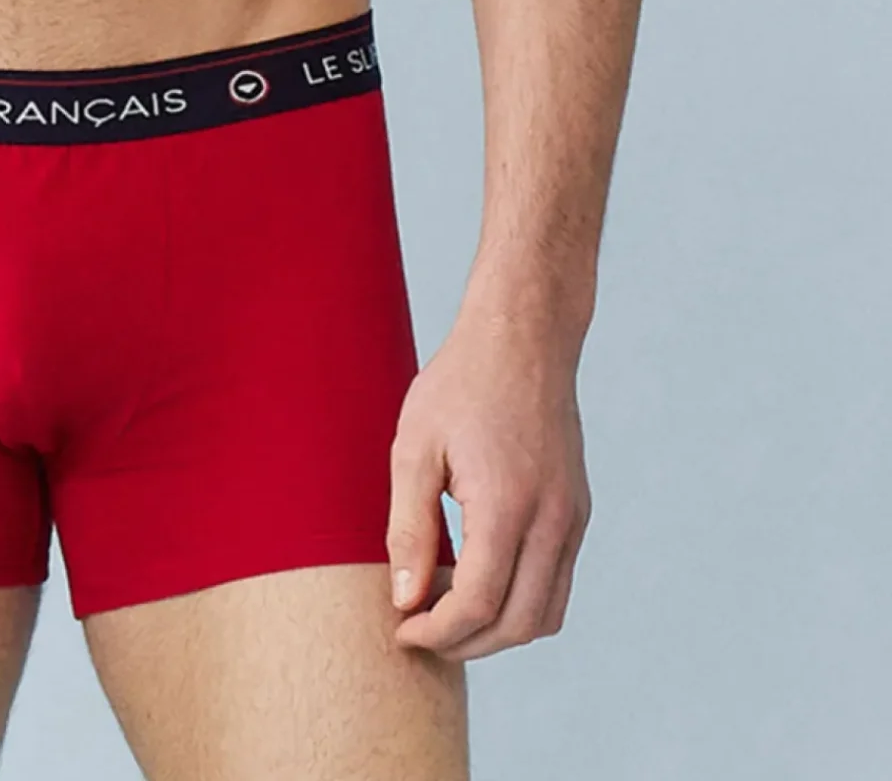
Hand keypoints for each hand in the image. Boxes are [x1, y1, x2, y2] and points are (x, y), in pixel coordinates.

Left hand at [385, 297, 591, 660]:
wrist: (523, 337)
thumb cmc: (461, 383)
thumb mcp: (415, 447)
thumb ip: (409, 528)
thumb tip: (405, 598)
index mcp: (507, 503)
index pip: (477, 604)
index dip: (436, 631)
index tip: (401, 630)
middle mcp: (551, 519)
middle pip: (517, 625)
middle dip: (465, 643)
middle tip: (419, 630)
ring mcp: (572, 518)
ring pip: (545, 615)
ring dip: (497, 631)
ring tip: (446, 610)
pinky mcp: (578, 512)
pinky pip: (556, 584)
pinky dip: (522, 604)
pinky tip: (479, 580)